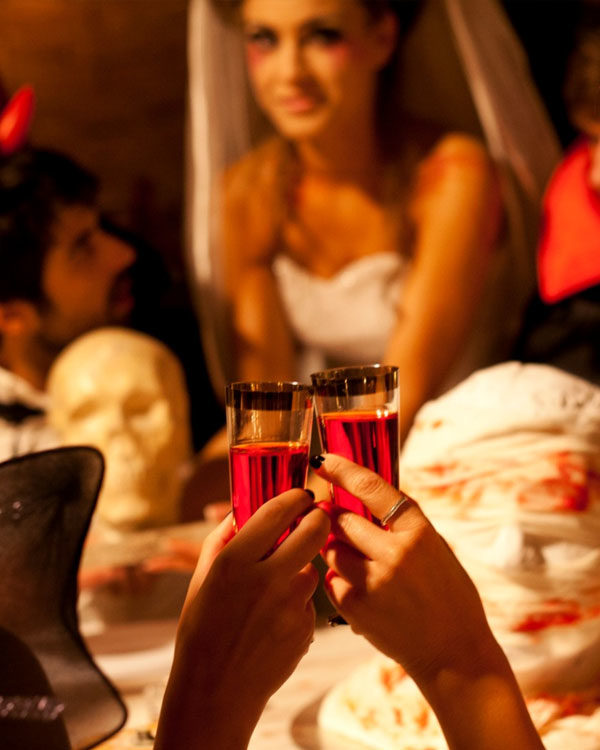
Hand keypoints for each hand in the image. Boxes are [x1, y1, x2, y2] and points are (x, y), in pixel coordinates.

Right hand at [154, 489, 329, 749]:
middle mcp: (267, 579)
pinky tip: (274, 620)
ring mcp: (290, 606)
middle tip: (312, 520)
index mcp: (235, 562)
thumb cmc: (201, 631)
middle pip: (314, 529)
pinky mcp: (306, 629)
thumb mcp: (202, 579)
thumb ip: (222, 539)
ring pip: (311, 567)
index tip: (299, 495)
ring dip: (301, 568)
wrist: (214, 693)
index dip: (294, 497)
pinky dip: (297, 603)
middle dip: (317, 518)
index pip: (278, 510)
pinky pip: (309, 602)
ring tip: (275, 589)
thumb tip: (241, 510)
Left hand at [316, 453, 491, 679]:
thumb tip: (357, 496)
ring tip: (359, 564)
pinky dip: (339, 581)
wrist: (456, 653)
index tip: (323, 460)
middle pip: (341, 519)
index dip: (342, 470)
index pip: (371, 488)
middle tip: (334, 518)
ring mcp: (374, 582)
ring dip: (335, 550)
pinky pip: (331, 581)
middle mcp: (396, 553)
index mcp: (419, 531)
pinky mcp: (357, 609)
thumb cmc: (447, 595)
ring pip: (331, 550)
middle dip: (333, 517)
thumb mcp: (435, 548)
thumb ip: (400, 525)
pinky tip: (361, 591)